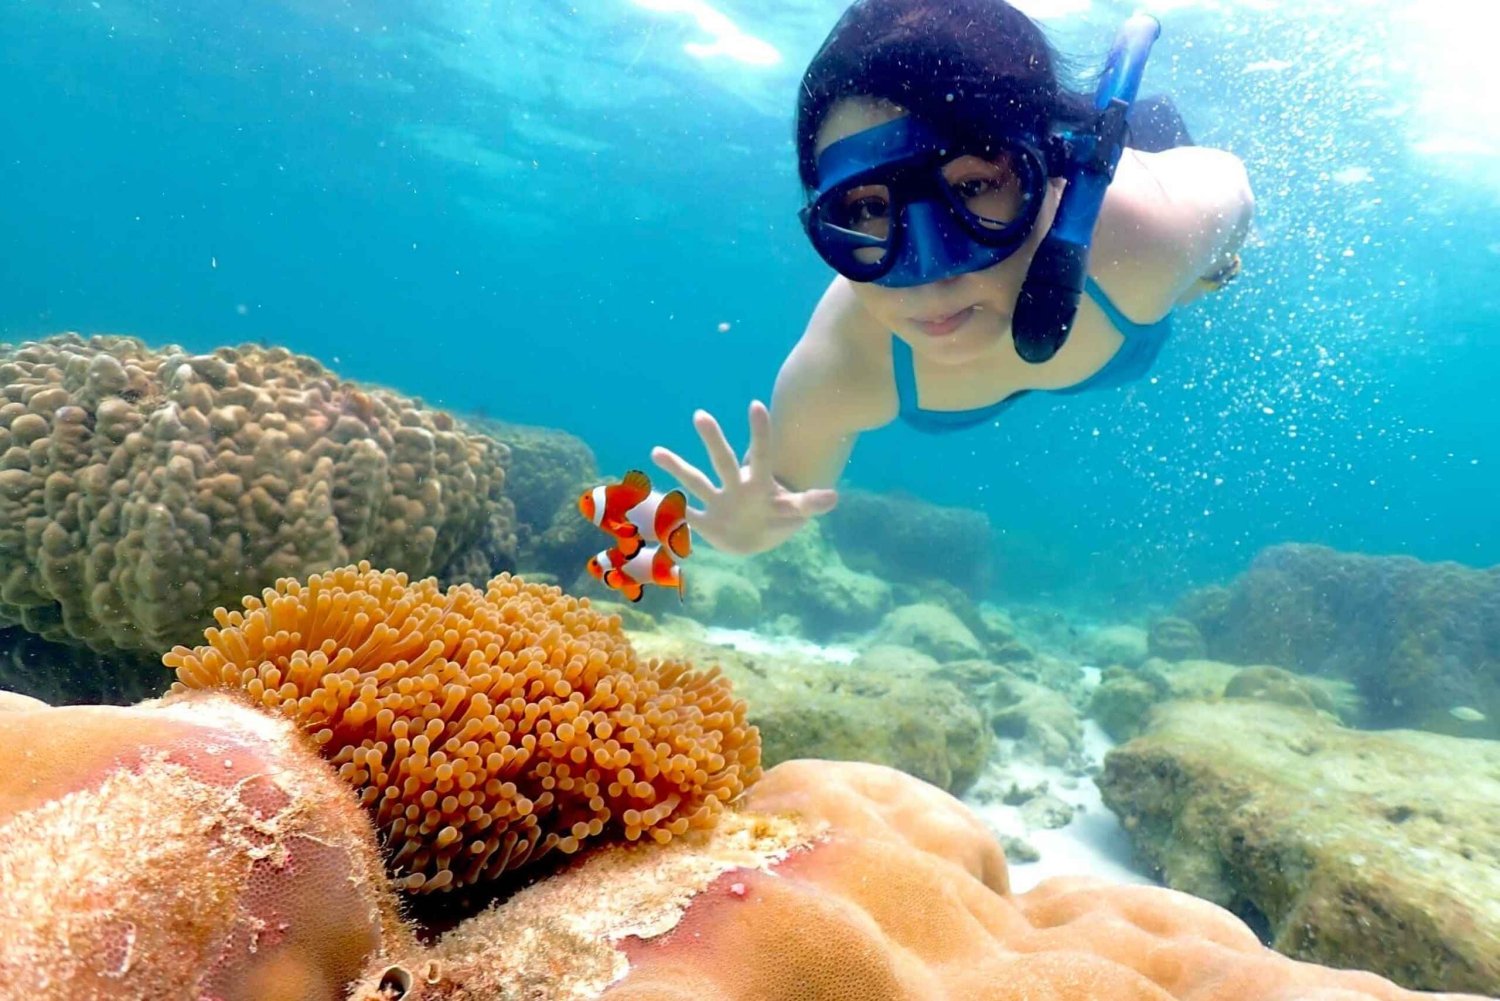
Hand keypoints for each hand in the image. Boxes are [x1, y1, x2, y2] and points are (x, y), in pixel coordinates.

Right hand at [651, 400, 837, 555]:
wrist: (755, 536)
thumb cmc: (777, 517)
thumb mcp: (793, 511)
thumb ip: (808, 503)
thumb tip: (834, 497)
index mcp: (758, 484)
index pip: (761, 454)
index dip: (759, 433)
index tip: (755, 405)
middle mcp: (734, 486)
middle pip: (722, 461)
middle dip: (713, 440)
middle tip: (700, 415)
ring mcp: (717, 502)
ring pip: (695, 482)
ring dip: (677, 468)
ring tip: (656, 452)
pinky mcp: (705, 521)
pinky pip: (683, 516)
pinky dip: (667, 513)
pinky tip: (644, 502)